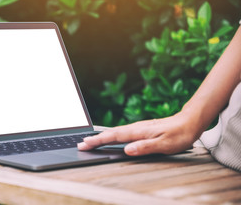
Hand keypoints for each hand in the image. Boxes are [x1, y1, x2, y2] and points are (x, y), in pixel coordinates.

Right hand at [78, 112, 201, 155]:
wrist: (190, 120)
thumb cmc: (180, 133)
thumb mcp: (165, 144)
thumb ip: (145, 147)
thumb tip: (127, 149)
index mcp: (139, 131)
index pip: (114, 137)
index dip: (98, 141)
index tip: (85, 144)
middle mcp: (136, 128)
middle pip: (111, 133)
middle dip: (95, 139)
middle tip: (81, 144)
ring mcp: (138, 127)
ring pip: (115, 132)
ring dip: (102, 137)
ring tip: (91, 141)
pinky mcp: (142, 129)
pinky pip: (122, 132)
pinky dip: (112, 135)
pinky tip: (110, 138)